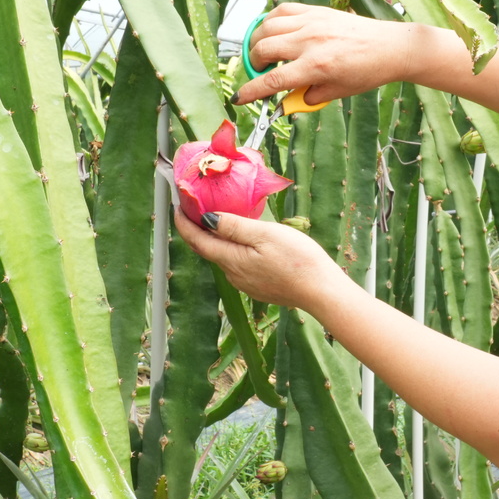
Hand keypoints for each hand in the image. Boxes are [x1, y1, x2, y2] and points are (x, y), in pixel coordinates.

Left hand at [174, 211, 348, 309]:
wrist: (321, 291)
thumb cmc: (297, 260)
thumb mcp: (264, 234)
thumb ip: (233, 226)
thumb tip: (205, 219)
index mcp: (232, 260)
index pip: (197, 241)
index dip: (184, 223)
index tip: (177, 206)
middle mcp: (233, 275)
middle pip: (208, 249)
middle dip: (198, 229)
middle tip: (194, 207)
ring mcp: (246, 284)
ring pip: (225, 257)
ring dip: (218, 239)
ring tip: (219, 219)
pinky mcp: (259, 287)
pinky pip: (239, 265)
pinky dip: (234, 250)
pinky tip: (245, 241)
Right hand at [232, 3, 428, 106]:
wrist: (388, 47)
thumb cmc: (366, 71)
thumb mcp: (335, 92)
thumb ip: (306, 97)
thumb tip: (283, 100)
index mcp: (316, 66)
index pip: (273, 81)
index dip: (251, 92)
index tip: (239, 98)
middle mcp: (310, 41)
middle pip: (263, 49)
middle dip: (253, 64)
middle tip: (258, 73)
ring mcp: (311, 22)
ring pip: (267, 27)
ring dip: (257, 42)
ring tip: (263, 53)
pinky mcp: (315, 10)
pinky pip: (282, 10)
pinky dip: (270, 21)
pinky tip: (273, 31)